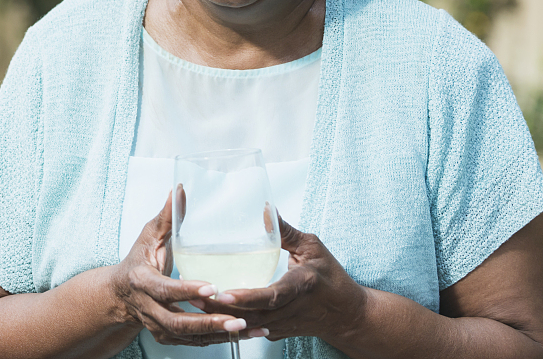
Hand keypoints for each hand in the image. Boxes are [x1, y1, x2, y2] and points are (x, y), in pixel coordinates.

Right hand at [109, 195, 262, 346]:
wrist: (119, 294)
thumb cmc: (138, 260)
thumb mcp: (148, 236)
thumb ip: (167, 216)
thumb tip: (180, 189)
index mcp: (142, 281)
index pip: (165, 290)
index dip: (187, 290)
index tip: (212, 286)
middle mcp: (148, 308)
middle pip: (179, 323)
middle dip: (210, 323)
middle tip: (238, 320)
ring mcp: (158, 326)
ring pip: (189, 337)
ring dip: (220, 336)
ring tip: (249, 329)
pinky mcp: (168, 337)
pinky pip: (195, 342)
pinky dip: (219, 340)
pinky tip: (243, 335)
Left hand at [203, 216, 368, 343]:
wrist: (347, 315)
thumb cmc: (331, 278)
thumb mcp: (313, 248)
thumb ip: (286, 232)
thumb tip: (266, 209)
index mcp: (301, 286)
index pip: (271, 296)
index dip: (247, 297)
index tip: (225, 294)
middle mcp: (290, 310)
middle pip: (252, 316)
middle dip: (222, 310)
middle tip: (195, 295)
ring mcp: (283, 325)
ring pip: (249, 327)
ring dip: (222, 318)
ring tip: (196, 303)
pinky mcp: (277, 332)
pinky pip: (252, 331)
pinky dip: (232, 325)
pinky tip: (212, 315)